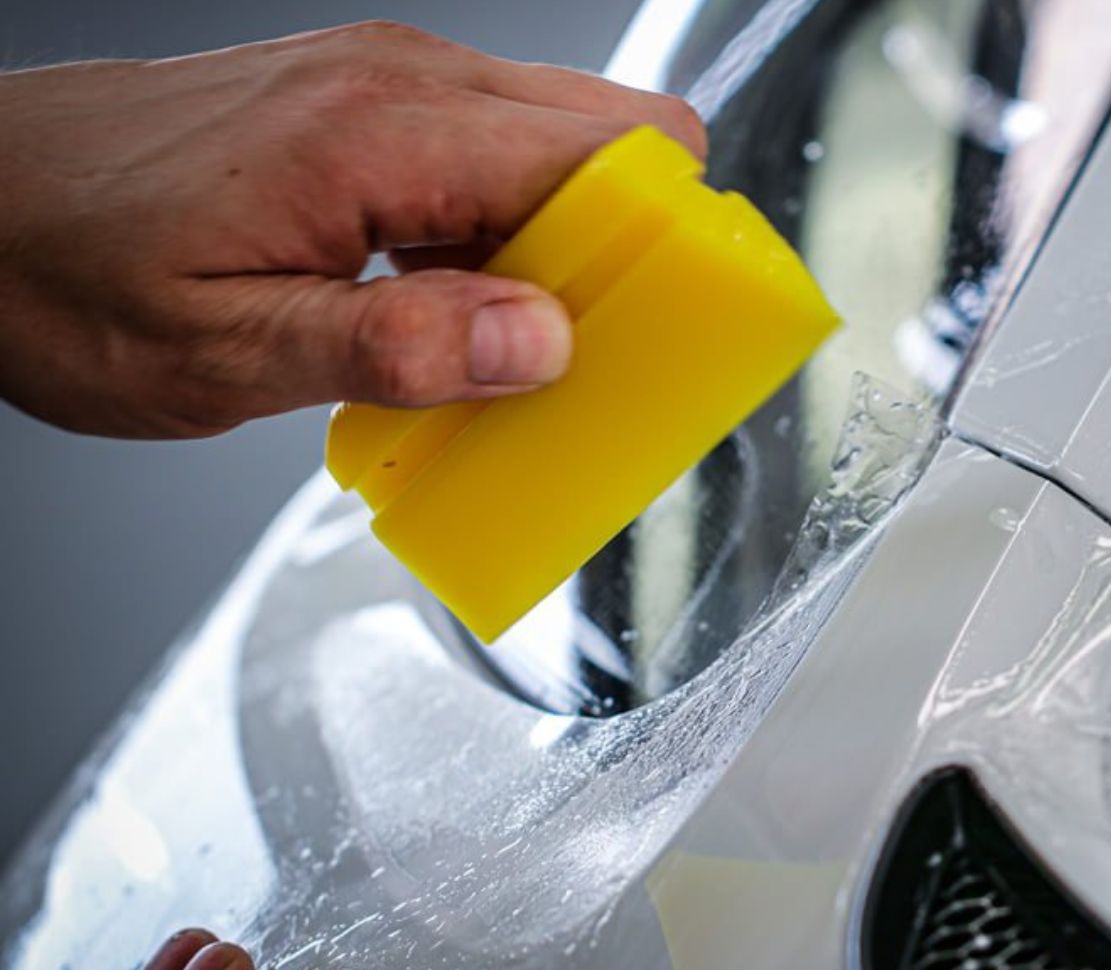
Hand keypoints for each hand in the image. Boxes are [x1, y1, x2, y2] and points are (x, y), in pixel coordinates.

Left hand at [0, 21, 704, 436]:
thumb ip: (391, 346)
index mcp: (381, 131)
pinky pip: (496, 156)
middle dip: (629, 252)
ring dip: (567, 252)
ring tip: (506, 350)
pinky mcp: (369, 105)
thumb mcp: (220, 349)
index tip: (654, 340)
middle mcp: (400, 80)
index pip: (606, 157)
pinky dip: (510, 236)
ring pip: (563, 146)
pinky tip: (452, 312)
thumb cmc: (60, 270)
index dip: (658, 251)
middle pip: (612, 136)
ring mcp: (387, 82)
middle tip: (582, 357)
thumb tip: (539, 340)